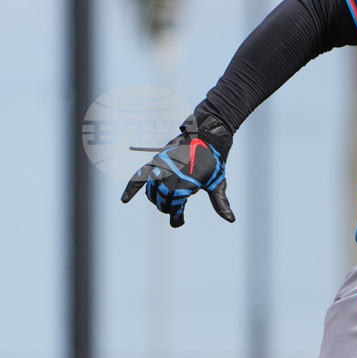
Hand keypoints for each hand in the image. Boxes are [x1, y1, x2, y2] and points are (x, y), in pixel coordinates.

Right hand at [121, 114, 235, 227]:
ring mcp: (163, 166)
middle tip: (176, 212)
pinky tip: (125, 200)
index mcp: (189, 179)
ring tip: (166, 204)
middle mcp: (173, 172)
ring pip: (152, 191)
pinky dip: (131, 188)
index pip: (175, 205)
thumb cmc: (214, 161)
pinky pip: (139, 176)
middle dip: (167, 208)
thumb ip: (220, 203)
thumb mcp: (219, 182)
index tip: (179, 222)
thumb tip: (231, 220)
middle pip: (163, 199)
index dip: (176, 217)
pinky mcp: (156, 161)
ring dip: (156, 201)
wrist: (206, 135)